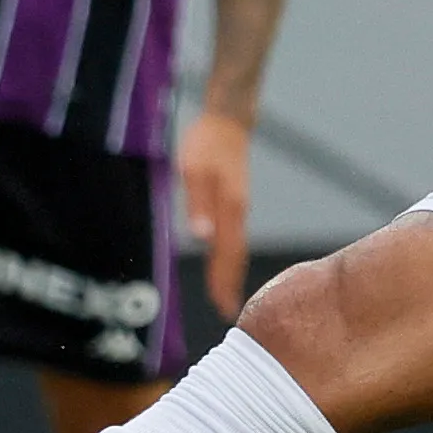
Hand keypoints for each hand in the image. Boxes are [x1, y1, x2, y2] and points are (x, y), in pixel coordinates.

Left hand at [175, 106, 253, 318]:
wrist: (227, 121)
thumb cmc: (206, 143)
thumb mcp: (194, 170)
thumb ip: (197, 204)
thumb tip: (201, 237)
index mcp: (229, 208)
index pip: (226, 254)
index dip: (222, 281)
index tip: (223, 306)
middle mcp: (238, 212)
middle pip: (236, 256)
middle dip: (230, 284)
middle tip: (227, 311)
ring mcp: (239, 207)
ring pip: (237, 248)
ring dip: (231, 272)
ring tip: (226, 294)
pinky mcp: (235, 201)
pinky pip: (235, 236)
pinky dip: (230, 255)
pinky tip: (224, 260)